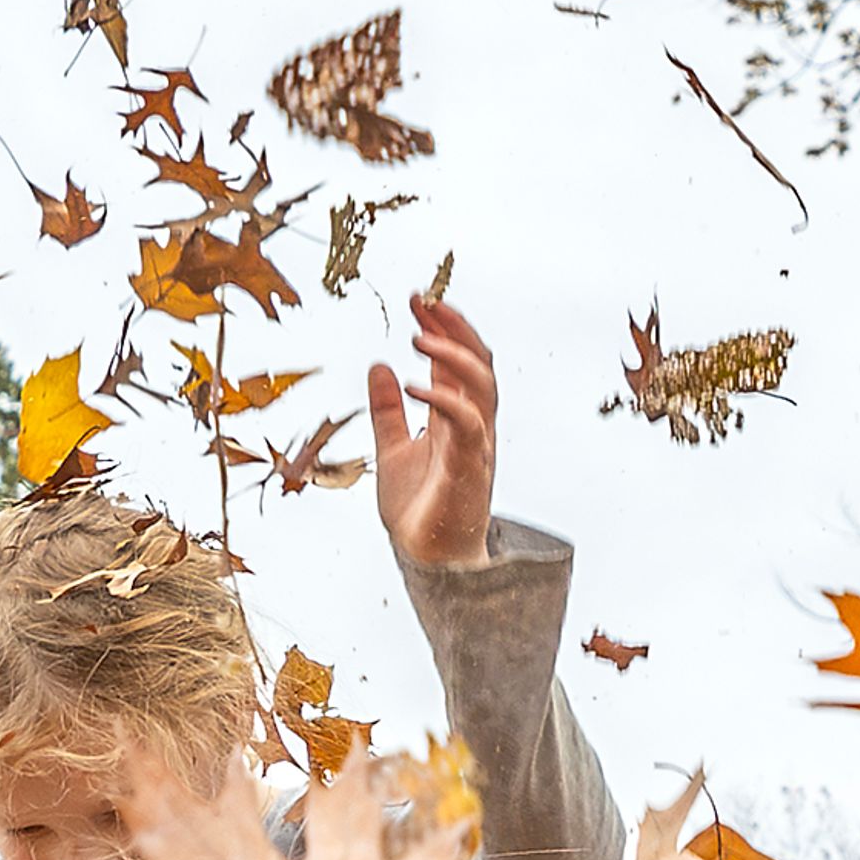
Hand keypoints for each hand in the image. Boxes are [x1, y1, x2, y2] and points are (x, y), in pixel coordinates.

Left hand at [368, 294, 497, 569]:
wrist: (427, 560)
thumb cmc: (418, 509)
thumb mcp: (390, 449)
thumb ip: (386, 410)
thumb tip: (378, 365)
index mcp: (456, 418)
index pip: (457, 361)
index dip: (442, 327)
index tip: (417, 299)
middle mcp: (472, 425)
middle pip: (477, 363)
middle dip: (454, 327)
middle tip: (423, 299)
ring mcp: (476, 445)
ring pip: (481, 386)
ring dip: (452, 355)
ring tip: (418, 335)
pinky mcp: (469, 467)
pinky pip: (466, 423)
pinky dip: (442, 399)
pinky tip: (411, 383)